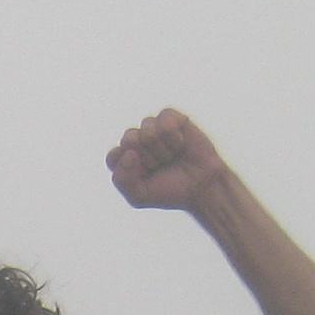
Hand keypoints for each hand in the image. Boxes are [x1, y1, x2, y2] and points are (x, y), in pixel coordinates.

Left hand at [107, 108, 232, 211]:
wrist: (201, 186)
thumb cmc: (170, 191)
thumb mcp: (139, 196)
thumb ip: (121, 180)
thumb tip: (129, 152)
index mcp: (124, 159)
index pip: (113, 156)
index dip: (130, 167)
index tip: (145, 176)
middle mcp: (136, 142)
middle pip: (128, 139)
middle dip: (147, 157)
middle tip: (160, 166)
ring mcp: (153, 128)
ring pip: (147, 129)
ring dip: (161, 148)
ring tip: (172, 156)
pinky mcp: (171, 119)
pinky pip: (164, 118)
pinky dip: (173, 135)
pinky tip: (180, 144)